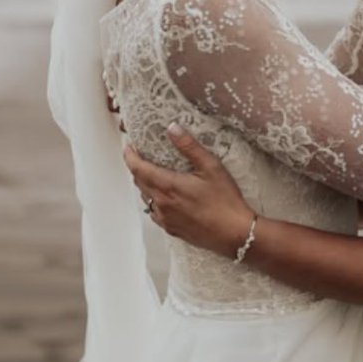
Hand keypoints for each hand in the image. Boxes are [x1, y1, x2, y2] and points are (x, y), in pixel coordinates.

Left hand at [123, 124, 255, 257]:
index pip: (138, 169)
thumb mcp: (211, 167)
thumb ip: (189, 146)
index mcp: (168, 186)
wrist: (233, 233)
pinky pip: (155, 213)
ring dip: (145, 185)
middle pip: (139, 183)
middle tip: (141, 157)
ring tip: (153, 175)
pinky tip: (166, 198)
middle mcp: (162, 204)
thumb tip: (172, 128)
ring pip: (146, 198)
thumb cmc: (225, 200)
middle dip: (137, 168)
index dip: (130, 157)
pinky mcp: (172, 229)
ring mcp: (166, 218)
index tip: (128, 147)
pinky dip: (154, 201)